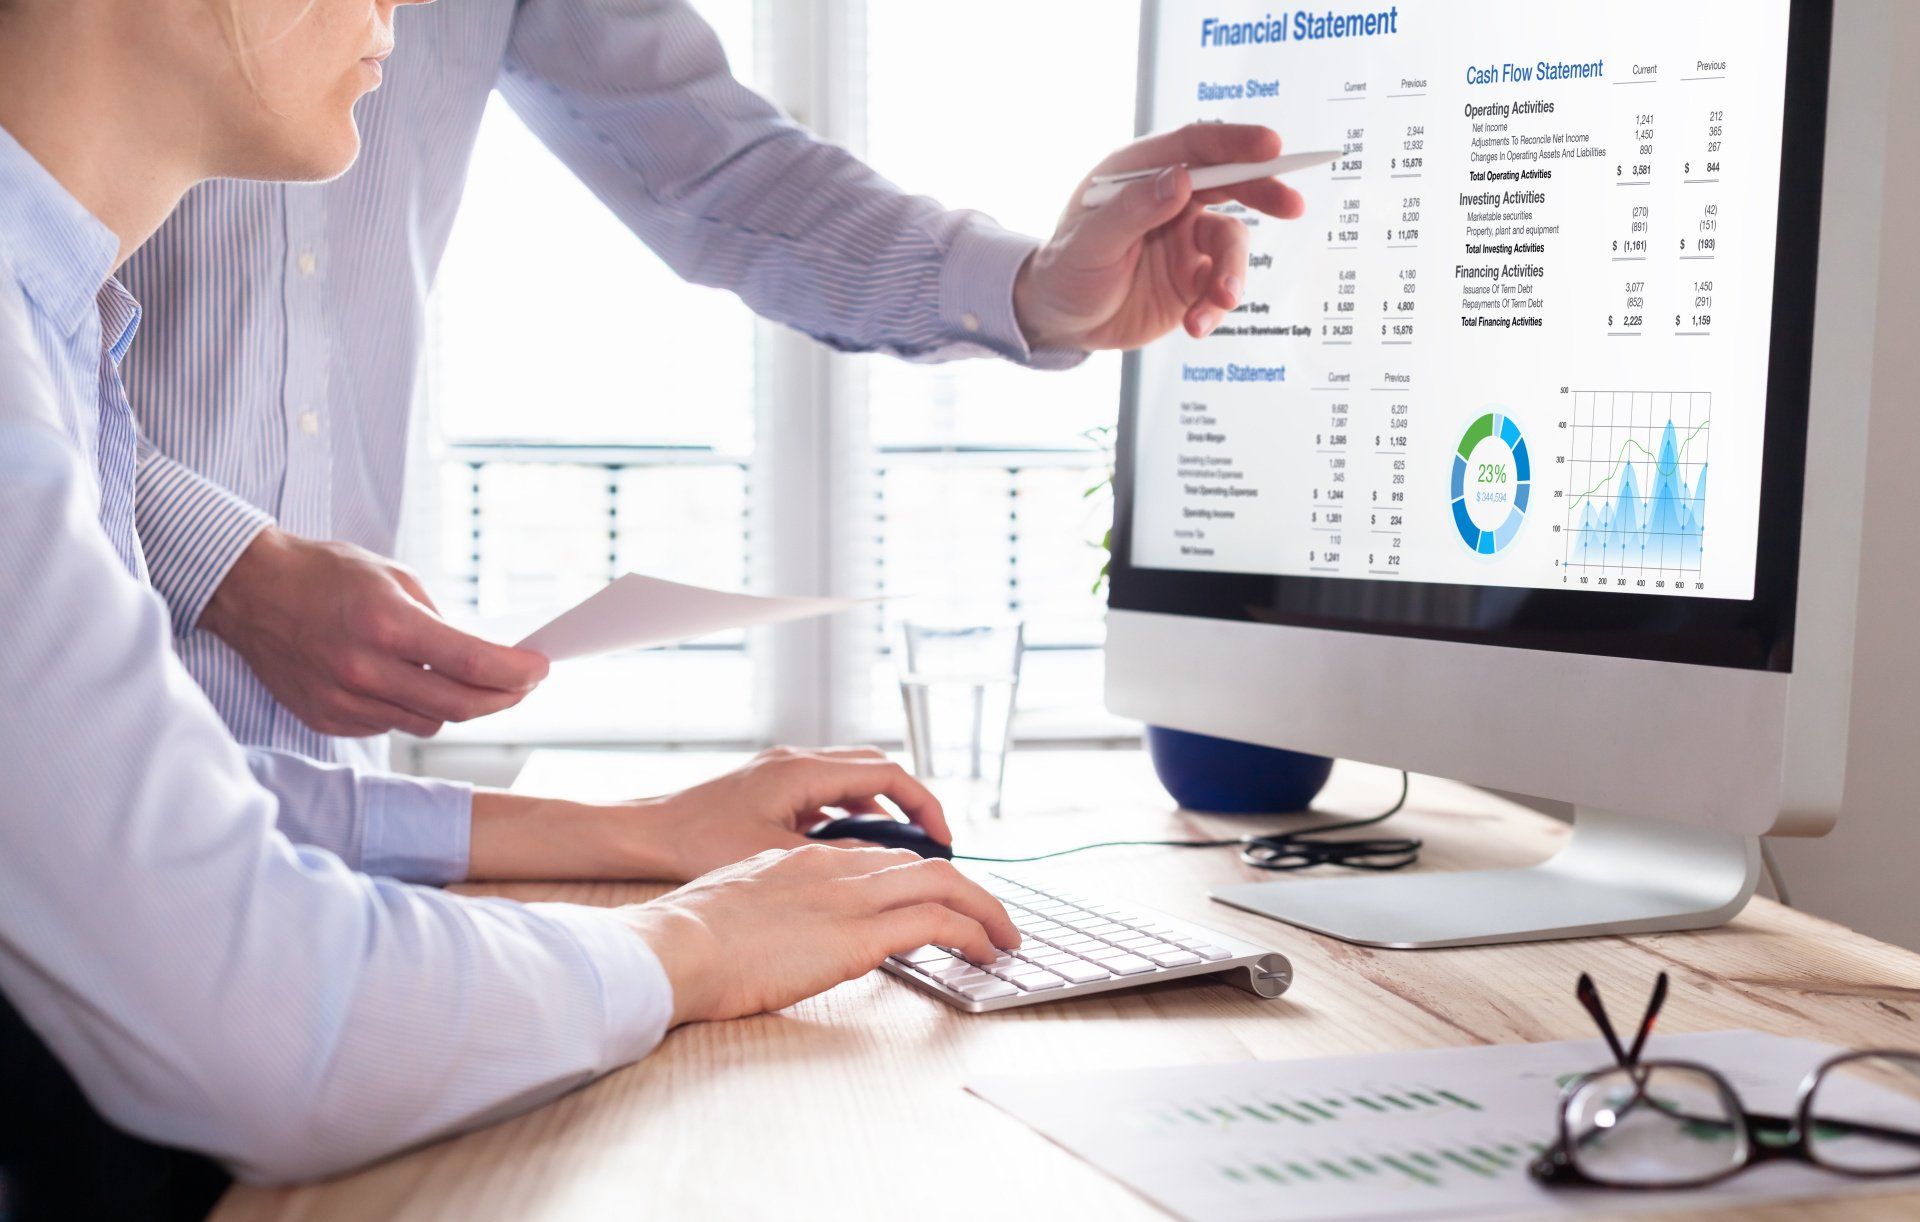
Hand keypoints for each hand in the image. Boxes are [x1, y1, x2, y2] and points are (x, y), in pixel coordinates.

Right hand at [200, 526, 548, 737]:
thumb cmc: (325, 574)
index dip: (517, 672)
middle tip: (523, 684)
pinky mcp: (327, 719)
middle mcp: (364, 669)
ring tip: (464, 679)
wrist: (250, 591)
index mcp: (386, 624)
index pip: (472, 664)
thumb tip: (483, 658)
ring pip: (429, 721)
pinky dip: (410, 707)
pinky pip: (391, 725)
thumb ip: (440, 623)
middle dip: (504, 697)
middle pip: (460, 705)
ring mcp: (343, 700)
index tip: (540, 669)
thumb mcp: (395, 578)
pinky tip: (406, 682)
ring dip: (457, 704)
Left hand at [465, 746, 950, 882]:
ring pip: (851, 780)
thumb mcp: (777, 856)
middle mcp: (796, 761)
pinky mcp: (769, 788)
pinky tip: (850, 850)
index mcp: (803, 771)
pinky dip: (850, 814)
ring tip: (899, 852)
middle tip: (933, 844)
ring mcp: (782, 771)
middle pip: (876, 769)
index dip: (924, 806)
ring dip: (880, 810)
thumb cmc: (697, 844)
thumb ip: (834, 856)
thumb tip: (882, 866)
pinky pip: (826, 792)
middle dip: (911, 804)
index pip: (887, 774)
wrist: (643, 833)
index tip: (944, 839)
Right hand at [621, 846, 1019, 1024]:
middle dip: (965, 890)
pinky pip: (937, 922)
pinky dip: (972, 932)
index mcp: (801, 859)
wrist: (674, 946)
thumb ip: (772, 907)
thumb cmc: (686, 939)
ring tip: (1004, 937)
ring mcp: (849, 897)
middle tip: (990, 917)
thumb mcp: (735, 905)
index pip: (878, 858)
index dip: (916, 879)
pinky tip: (985, 952)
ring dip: (983, 910)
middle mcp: (834, 867)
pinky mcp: (859, 935)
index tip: (936, 900)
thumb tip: (785, 932)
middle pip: (921, 865)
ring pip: (943, 884)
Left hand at [1012, 123, 1306, 351]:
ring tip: (1220, 301)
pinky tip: (1196, 325)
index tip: (1271, 146)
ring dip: (1232, 273)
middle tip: (1292, 205)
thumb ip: (1133, 210)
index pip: (1195, 146)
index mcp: (1141, 173)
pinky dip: (1215, 307)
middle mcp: (1171, 199)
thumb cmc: (1066, 270)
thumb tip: (1180, 179)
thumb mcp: (1089, 242)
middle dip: (1264, 192)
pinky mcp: (1194, 278)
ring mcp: (1185, 239)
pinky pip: (1221, 287)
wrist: (1061, 322)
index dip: (1235, 142)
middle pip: (1230, 183)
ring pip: (1231, 244)